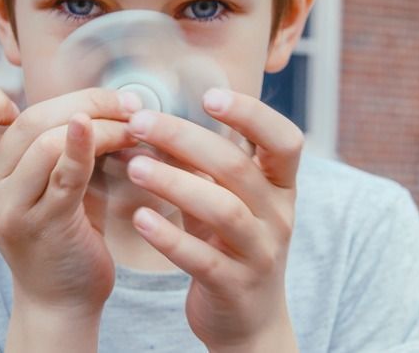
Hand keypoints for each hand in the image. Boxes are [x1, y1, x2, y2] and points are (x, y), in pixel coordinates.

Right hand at [0, 87, 140, 314]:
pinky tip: (114, 132)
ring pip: (46, 139)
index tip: (43, 112)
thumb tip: (94, 94)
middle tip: (128, 106)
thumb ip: (42, 140)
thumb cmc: (58, 227)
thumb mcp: (35, 180)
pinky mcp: (43, 224)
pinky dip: (88, 145)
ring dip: (102, 126)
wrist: (62, 298)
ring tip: (135, 131)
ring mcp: (8, 209)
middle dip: (85, 102)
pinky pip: (65, 172)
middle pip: (27, 119)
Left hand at [122, 88, 302, 352]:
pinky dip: (170, 237)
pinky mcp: (234, 286)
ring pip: (223, 210)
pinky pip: (202, 259)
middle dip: (185, 139)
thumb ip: (204, 164)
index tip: (209, 96)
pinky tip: (139, 219)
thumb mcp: (230, 199)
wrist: (248, 322)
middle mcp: (278, 216)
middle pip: (237, 168)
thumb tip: (153, 119)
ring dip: (175, 183)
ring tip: (134, 166)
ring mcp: (260, 253)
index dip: (252, 114)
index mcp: (281, 187)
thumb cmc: (231, 244)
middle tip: (140, 123)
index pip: (284, 140)